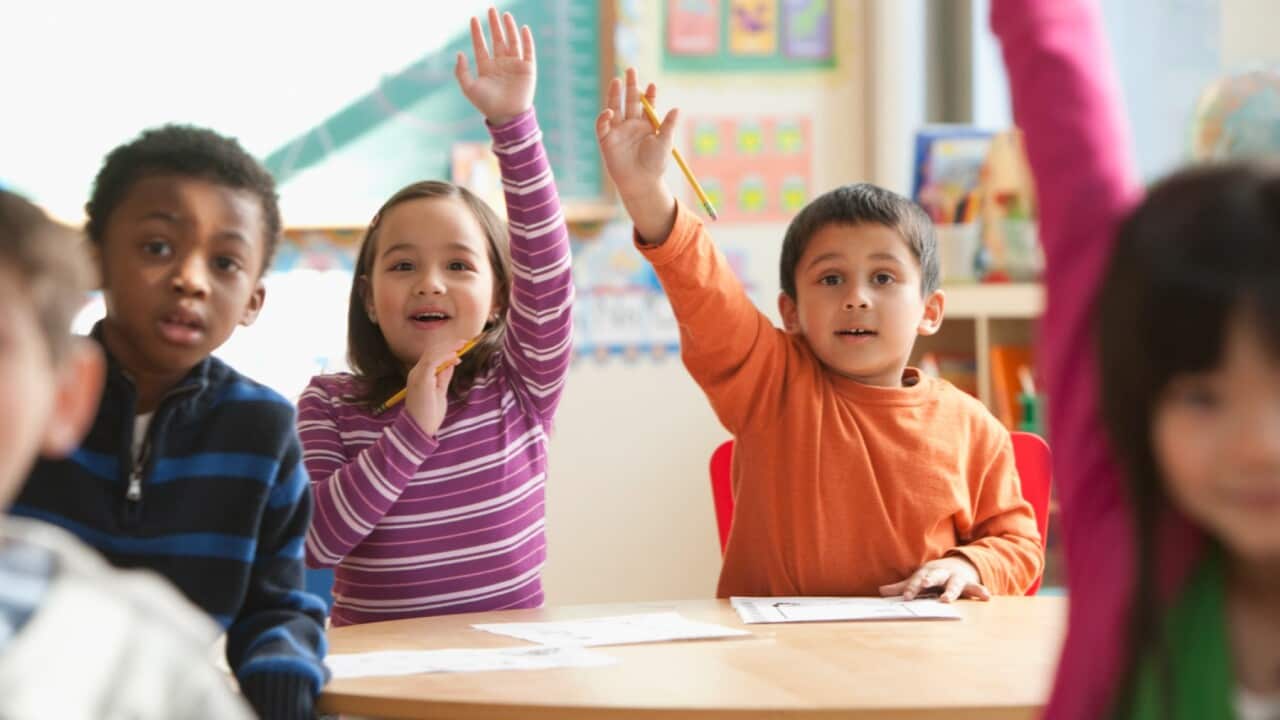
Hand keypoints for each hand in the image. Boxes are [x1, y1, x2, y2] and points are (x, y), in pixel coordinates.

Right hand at [403, 342, 463, 436]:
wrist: (419, 429)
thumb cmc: (429, 414)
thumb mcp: (440, 392)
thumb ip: (444, 377)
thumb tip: (452, 363)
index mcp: (420, 375)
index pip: (432, 356)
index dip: (446, 350)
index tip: (460, 350)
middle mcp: (416, 372)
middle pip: (432, 351)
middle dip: (449, 345)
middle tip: (464, 343)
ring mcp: (417, 375)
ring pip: (432, 353)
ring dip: (448, 348)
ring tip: (462, 346)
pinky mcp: (421, 379)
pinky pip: (432, 362)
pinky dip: (444, 357)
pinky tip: (455, 356)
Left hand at [455, 7, 535, 125]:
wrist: (507, 116)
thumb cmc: (487, 105)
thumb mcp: (469, 88)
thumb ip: (461, 71)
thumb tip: (459, 53)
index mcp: (487, 67)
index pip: (481, 45)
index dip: (477, 32)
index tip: (473, 19)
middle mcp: (501, 64)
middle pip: (497, 39)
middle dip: (494, 24)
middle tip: (491, 8)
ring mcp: (514, 65)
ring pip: (512, 41)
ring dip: (509, 28)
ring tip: (505, 14)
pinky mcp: (528, 69)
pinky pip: (528, 51)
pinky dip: (526, 39)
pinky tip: (523, 28)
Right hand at [595, 68, 677, 242]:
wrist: (641, 183)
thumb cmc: (655, 165)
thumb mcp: (665, 143)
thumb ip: (668, 125)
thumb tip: (677, 108)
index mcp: (646, 125)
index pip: (646, 104)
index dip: (649, 94)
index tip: (652, 85)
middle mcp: (631, 125)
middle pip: (629, 101)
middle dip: (630, 86)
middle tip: (630, 70)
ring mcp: (618, 131)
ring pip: (615, 108)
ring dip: (615, 95)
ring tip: (616, 80)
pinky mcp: (606, 140)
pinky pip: (602, 125)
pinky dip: (604, 118)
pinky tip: (610, 111)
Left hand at [879, 556, 991, 602]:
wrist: (960, 564)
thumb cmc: (935, 575)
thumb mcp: (919, 579)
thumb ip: (903, 586)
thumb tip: (881, 591)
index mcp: (927, 573)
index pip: (916, 581)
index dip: (911, 588)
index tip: (905, 597)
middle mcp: (941, 574)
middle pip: (934, 576)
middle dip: (929, 580)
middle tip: (924, 584)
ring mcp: (955, 578)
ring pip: (953, 584)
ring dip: (951, 590)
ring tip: (947, 599)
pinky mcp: (969, 583)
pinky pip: (975, 588)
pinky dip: (980, 591)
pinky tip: (986, 596)